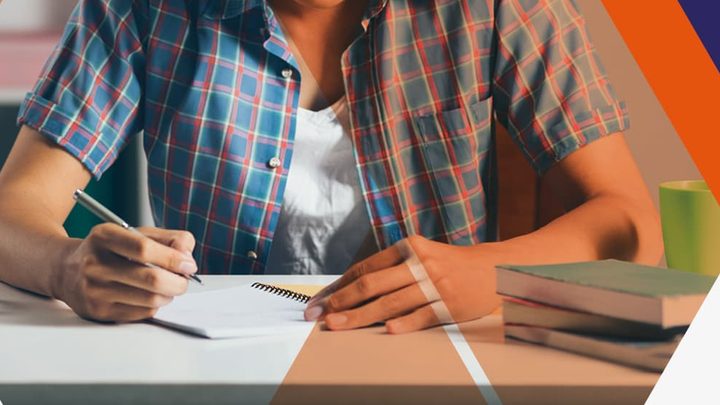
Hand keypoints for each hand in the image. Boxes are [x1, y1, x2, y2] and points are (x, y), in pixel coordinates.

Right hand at [54, 224, 197, 321]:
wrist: (66, 270)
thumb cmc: (110, 250)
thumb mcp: (134, 233)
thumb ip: (168, 239)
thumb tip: (187, 257)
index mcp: (104, 237)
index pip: (144, 249)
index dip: (173, 258)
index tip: (189, 264)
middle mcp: (94, 263)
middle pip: (151, 279)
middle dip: (178, 282)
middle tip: (184, 280)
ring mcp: (94, 290)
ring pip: (150, 299)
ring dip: (169, 295)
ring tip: (167, 287)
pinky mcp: (98, 312)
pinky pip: (142, 313)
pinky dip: (154, 306)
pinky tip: (150, 296)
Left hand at [304, 235, 500, 333]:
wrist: (492, 269)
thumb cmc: (447, 265)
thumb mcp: (419, 256)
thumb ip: (390, 269)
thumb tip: (349, 289)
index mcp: (407, 248)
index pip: (365, 268)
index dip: (339, 286)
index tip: (319, 301)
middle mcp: (419, 263)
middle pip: (372, 285)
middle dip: (341, 301)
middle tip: (319, 316)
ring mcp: (434, 284)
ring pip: (390, 303)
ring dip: (360, 316)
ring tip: (337, 326)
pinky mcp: (450, 304)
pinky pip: (422, 315)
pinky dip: (404, 323)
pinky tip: (387, 331)